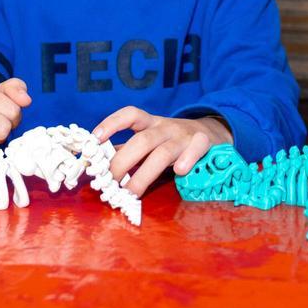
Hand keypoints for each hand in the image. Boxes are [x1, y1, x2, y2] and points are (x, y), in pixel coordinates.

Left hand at [93, 106, 231, 195]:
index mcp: (150, 123)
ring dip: (144, 174)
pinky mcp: (203, 144)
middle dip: (123, 161)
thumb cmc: (172, 140)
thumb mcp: (150, 139)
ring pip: (163, 152)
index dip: (112, 123)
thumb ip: (126, 150)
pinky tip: (179, 171)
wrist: (212, 132)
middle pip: (142, 140)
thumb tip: (96, 162)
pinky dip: (188, 158)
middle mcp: (165, 127)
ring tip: (131, 192)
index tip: (94, 138)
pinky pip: (196, 148)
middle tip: (109, 182)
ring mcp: (184, 136)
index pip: (130, 115)